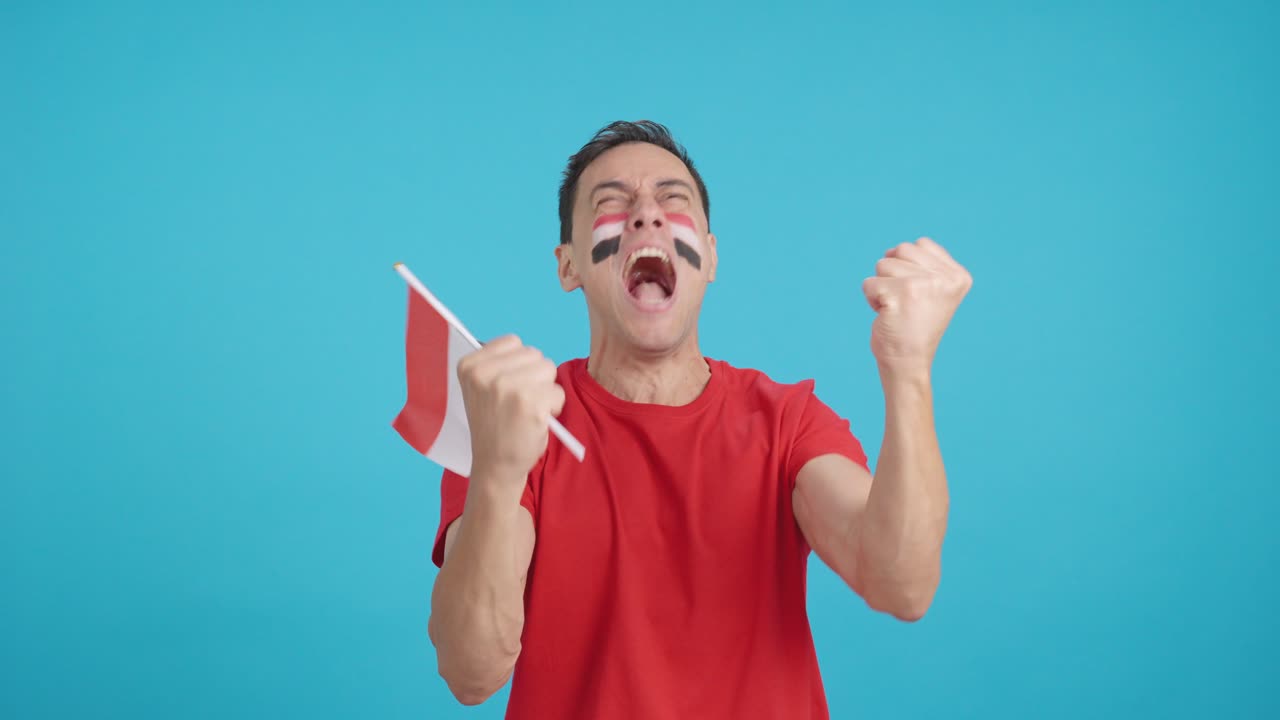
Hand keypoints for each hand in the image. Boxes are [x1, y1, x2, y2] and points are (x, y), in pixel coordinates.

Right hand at [455, 335, 565, 486]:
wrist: (495, 465)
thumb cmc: (494, 424)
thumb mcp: (480, 388)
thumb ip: (496, 364)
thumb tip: (522, 348)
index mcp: (470, 366)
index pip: (513, 342)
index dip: (518, 364)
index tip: (507, 388)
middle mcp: (485, 374)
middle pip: (534, 354)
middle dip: (535, 376)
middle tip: (520, 403)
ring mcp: (508, 387)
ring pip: (548, 369)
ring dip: (546, 390)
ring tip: (529, 410)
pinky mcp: (530, 404)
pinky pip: (558, 392)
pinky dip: (554, 407)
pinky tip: (537, 421)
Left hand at [862, 237, 972, 375]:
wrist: (908, 362)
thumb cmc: (915, 325)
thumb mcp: (933, 290)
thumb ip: (924, 265)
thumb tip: (893, 250)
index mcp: (958, 276)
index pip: (921, 244)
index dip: (909, 267)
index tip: (917, 295)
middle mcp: (945, 278)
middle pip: (901, 250)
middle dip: (893, 274)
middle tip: (905, 302)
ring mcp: (923, 285)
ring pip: (883, 264)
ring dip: (882, 286)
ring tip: (897, 308)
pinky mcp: (900, 295)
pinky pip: (869, 283)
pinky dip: (871, 299)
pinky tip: (887, 315)